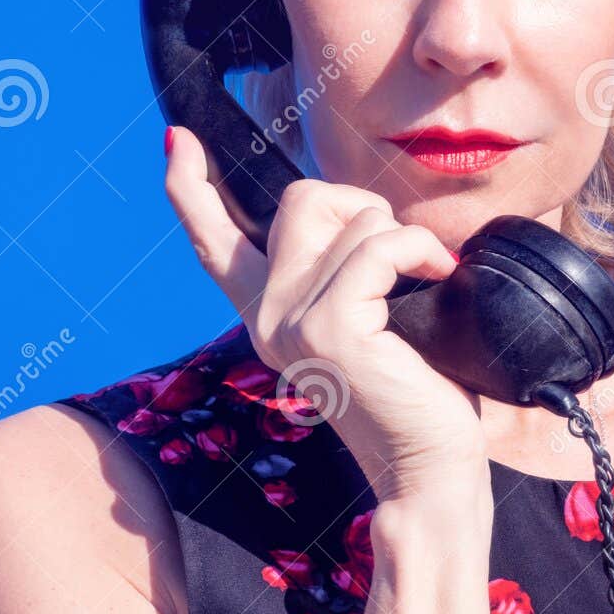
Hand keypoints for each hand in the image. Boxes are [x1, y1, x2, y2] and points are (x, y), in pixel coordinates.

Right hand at [164, 126, 489, 503]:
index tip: (176, 141)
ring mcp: (291, 322)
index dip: (191, 186)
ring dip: (404, 237)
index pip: (214, 240)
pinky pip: (379, 246)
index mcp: (268, 315)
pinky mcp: (329, 327)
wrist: (428, 472)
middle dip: (364, 206)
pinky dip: (418, 250)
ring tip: (426, 282)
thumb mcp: (370, 322)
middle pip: (302, 199)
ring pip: (351, 218)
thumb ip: (345, 274)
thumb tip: (359, 213)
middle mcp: (267, 317)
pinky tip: (437, 277)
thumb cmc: (416, 397)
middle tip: (402, 258)